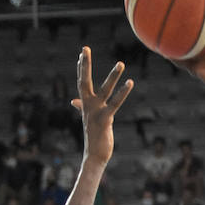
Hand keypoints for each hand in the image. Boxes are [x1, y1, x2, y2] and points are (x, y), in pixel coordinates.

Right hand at [72, 48, 133, 165]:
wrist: (94, 156)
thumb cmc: (94, 137)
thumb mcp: (88, 119)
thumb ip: (82, 107)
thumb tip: (74, 101)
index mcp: (85, 105)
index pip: (81, 83)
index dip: (81, 68)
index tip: (82, 54)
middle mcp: (88, 106)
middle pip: (84, 81)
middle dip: (85, 65)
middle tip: (85, 48)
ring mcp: (96, 112)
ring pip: (104, 90)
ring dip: (113, 76)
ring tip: (121, 63)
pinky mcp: (105, 119)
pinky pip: (115, 103)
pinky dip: (122, 93)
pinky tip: (130, 83)